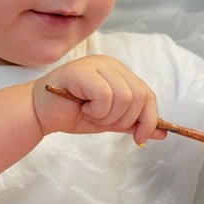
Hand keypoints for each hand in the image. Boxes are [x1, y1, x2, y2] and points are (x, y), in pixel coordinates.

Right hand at [32, 55, 166, 144]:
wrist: (40, 114)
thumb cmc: (72, 114)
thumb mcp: (110, 121)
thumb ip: (134, 123)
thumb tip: (163, 133)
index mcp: (120, 73)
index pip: (147, 95)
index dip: (148, 119)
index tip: (138, 138)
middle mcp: (111, 65)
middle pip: (139, 96)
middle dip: (124, 119)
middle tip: (102, 121)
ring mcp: (97, 65)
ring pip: (124, 97)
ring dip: (107, 116)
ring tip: (89, 112)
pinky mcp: (83, 71)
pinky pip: (105, 96)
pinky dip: (97, 110)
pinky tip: (82, 107)